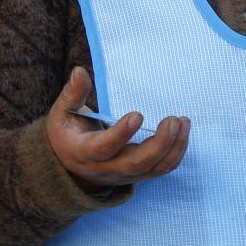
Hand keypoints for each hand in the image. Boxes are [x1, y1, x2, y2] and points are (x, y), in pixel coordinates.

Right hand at [46, 67, 190, 189]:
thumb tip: (79, 71)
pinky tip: (183, 131)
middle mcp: (107, 168)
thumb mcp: (62, 113)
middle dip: (159, 144)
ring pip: (154, 168)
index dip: (121, 134)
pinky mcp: (138, 174)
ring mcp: (125, 174)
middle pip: (137, 163)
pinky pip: (162, 169)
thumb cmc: (67, 132)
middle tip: (173, 120)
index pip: (105, 147)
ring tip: (183, 122)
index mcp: (85, 152)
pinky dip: (176, 152)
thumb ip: (73, 93)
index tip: (138, 114)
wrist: (69, 164)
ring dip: (174, 147)